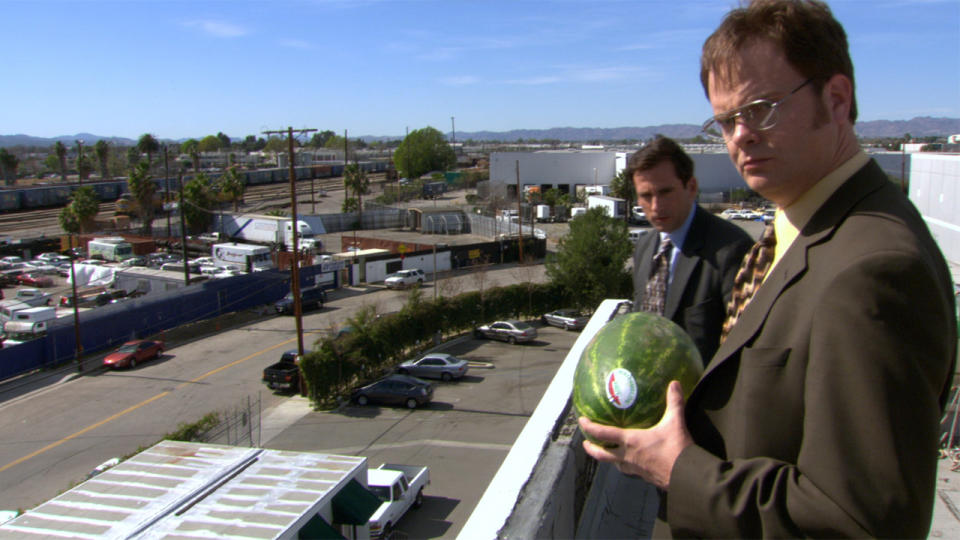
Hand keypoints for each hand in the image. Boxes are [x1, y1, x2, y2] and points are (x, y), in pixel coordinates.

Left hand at [579, 380, 693, 489]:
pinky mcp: (644, 476)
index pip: (603, 434)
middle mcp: (628, 456)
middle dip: (591, 448)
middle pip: (602, 455)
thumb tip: (674, 383)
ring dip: (608, 458)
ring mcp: (634, 468)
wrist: (686, 476)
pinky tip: (631, 461)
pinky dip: (624, 464)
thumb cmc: (677, 449)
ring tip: (607, 452)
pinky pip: (629, 470)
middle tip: (585, 443)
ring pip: (614, 464)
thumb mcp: (675, 422)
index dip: (590, 427)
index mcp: (630, 441)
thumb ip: (674, 402)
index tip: (581, 421)